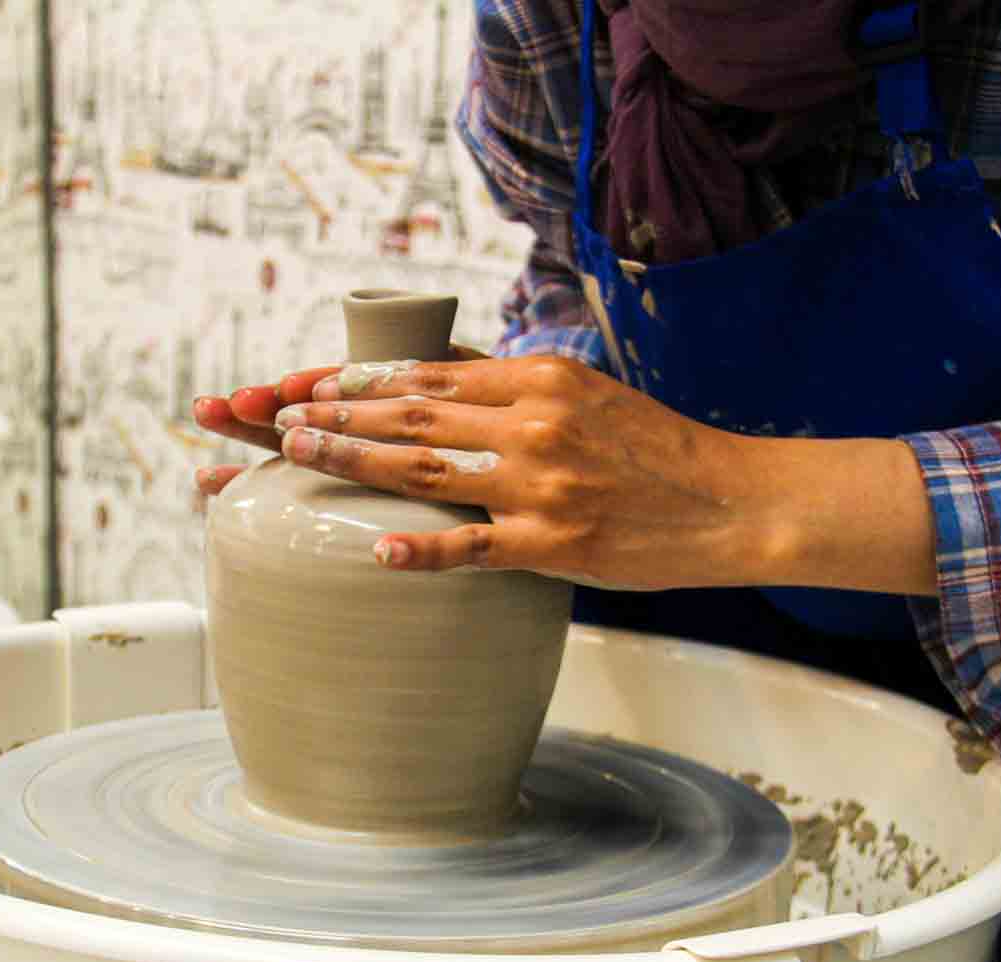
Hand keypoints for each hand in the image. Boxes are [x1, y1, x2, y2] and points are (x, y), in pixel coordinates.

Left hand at [208, 354, 934, 593]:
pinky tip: (371, 549)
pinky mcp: (554, 543)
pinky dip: (418, 548)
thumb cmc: (654, 451)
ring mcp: (540, 484)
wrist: (732, 500)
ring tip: (292, 458)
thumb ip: (512, 387)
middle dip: (329, 413)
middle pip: (408, 412)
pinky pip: (472, 547)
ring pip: (423, 467)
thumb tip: (440, 378)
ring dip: (351, 459)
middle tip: (267, 419)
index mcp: (537, 379)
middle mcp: (532, 421)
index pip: (424, 373)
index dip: (352, 377)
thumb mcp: (585, 393)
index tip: (298, 382)